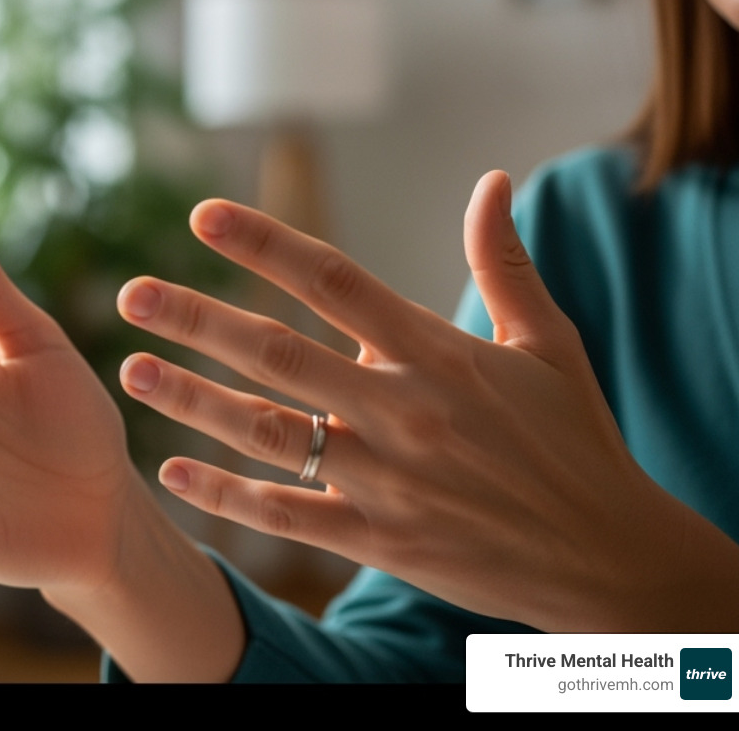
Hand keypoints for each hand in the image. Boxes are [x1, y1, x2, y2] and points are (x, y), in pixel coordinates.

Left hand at [114, 171, 738, 634]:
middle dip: (198, 319)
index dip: (265, 244)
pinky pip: (285, 515)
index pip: (335, 281)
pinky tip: (170, 470)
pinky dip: (225, 495)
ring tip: (132, 370)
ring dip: (192, 400)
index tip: (200, 216)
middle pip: (280, 353)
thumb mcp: (548, 344)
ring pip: (268, 433)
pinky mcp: (380, 541)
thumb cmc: (573, 439)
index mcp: (440, 354)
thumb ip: (505, 262)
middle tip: (130, 293)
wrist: (608, 558)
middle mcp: (404, 412)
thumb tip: (492, 180)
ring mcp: (388, 481)